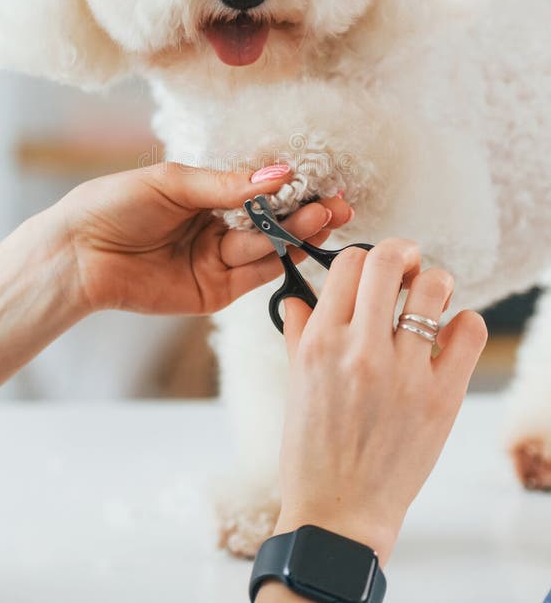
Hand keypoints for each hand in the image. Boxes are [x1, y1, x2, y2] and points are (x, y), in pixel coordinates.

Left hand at [57, 162, 351, 314]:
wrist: (78, 253)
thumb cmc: (116, 205)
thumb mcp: (173, 183)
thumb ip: (227, 184)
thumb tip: (279, 172)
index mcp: (207, 197)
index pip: (259, 191)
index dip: (292, 187)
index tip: (322, 181)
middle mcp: (217, 229)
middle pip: (271, 222)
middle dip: (304, 213)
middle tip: (336, 203)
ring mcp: (218, 262)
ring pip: (266, 248)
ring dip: (296, 233)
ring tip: (322, 217)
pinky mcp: (213, 292)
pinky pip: (252, 275)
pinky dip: (276, 261)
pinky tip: (299, 244)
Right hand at [273, 239, 487, 566]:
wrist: (338, 511)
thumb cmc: (311, 451)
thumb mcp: (295, 384)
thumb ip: (298, 332)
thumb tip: (298, 296)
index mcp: (321, 342)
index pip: (348, 264)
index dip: (361, 258)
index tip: (369, 270)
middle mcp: (361, 350)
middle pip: (389, 261)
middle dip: (401, 252)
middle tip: (406, 265)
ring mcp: (404, 372)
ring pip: (434, 288)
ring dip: (434, 283)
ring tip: (429, 300)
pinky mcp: (442, 397)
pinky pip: (468, 332)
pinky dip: (464, 323)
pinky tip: (450, 334)